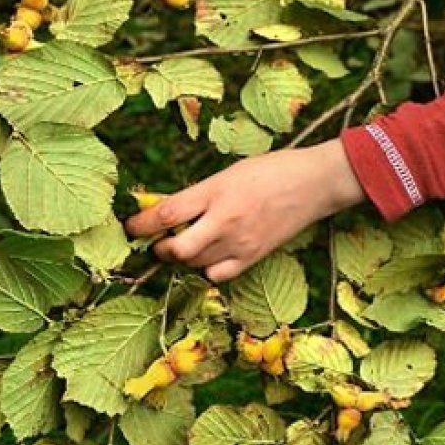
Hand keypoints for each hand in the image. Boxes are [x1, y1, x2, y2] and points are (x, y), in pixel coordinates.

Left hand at [125, 139, 364, 281]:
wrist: (314, 183)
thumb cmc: (271, 169)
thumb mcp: (227, 173)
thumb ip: (198, 194)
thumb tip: (165, 210)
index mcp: (215, 192)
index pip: (165, 214)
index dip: (140, 226)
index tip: (129, 228)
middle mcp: (224, 221)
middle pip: (176, 249)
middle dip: (160, 248)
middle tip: (159, 241)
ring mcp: (240, 243)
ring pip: (194, 264)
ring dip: (183, 258)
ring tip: (188, 243)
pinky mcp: (253, 257)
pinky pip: (217, 275)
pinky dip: (207, 270)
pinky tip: (211, 256)